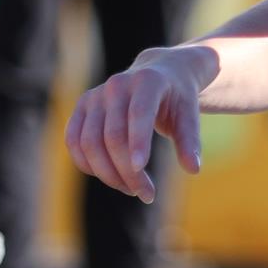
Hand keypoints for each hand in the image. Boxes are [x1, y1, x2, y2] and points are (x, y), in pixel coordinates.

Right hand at [64, 47, 207, 204]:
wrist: (158, 73)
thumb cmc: (177, 98)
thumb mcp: (189, 114)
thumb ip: (190, 140)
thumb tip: (193, 169)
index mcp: (147, 81)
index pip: (139, 113)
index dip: (137, 142)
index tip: (140, 170)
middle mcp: (117, 85)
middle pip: (113, 136)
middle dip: (127, 171)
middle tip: (147, 194)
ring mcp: (95, 95)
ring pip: (89, 142)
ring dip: (107, 173)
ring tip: (131, 189)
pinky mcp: (82, 106)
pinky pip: (73, 141)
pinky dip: (87, 164)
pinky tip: (110, 177)